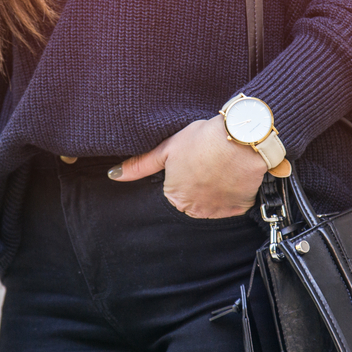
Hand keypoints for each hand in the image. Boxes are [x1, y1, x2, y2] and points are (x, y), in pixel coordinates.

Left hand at [110, 115, 268, 217]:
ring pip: (214, 202)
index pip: (175, 190)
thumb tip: (112, 175)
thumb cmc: (201, 140)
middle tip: (209, 161)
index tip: (194, 158)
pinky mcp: (238, 208)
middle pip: (194, 198)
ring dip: (217, 189)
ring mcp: (217, 211)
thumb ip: (140, 165)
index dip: (185, 172)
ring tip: (222, 166)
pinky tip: (234, 175)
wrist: (239, 139)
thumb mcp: (167, 148)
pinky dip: (235, 192)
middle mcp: (193, 209)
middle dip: (200, 183)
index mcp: (174, 196)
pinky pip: (234, 204)